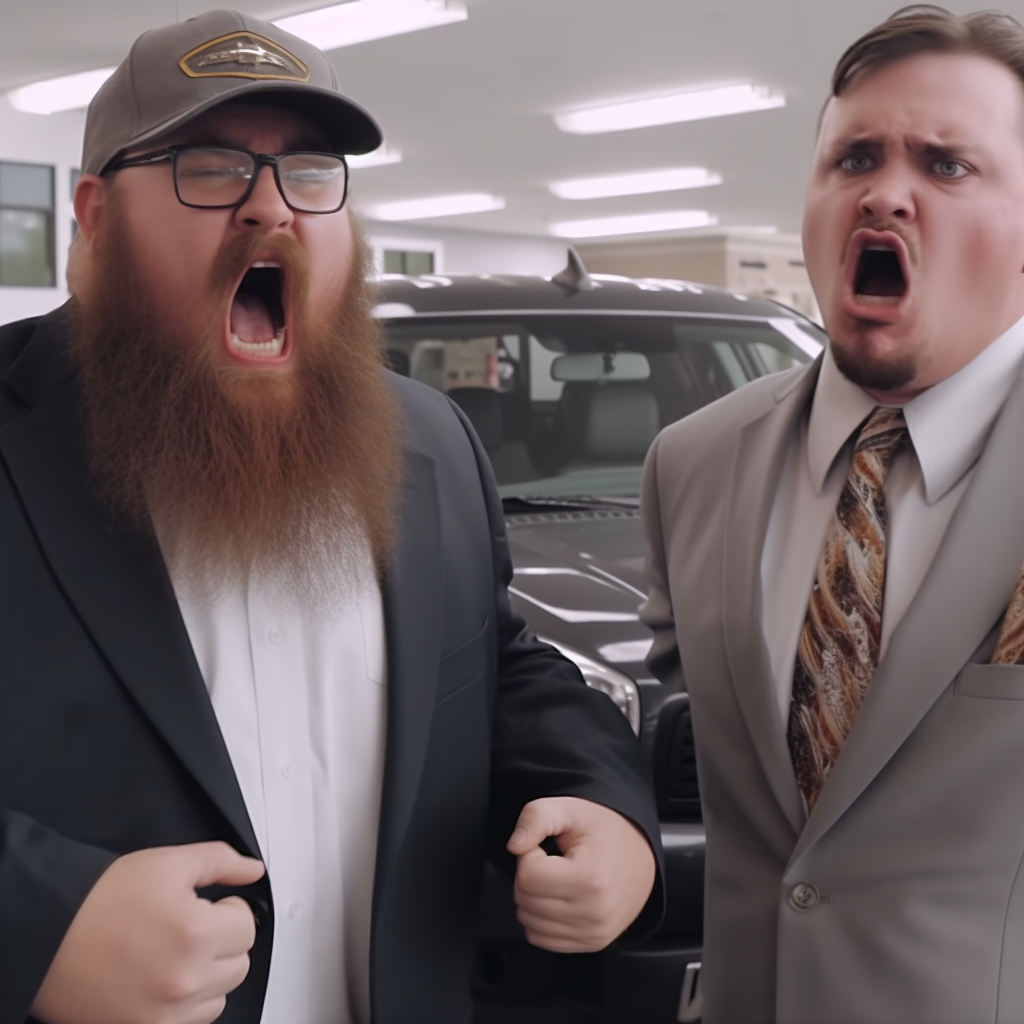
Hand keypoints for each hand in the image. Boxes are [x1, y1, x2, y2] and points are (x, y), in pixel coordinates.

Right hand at [31, 841, 264, 1023]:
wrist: (48, 933)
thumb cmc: (100, 900)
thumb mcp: (169, 863)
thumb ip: (221, 862)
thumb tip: (253, 871)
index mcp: (196, 934)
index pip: (248, 927)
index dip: (228, 911)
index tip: (210, 908)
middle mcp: (183, 979)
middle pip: (238, 964)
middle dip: (221, 942)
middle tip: (189, 928)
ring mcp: (164, 1015)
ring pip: (217, 997)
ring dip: (205, 976)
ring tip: (171, 954)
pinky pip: (189, 1023)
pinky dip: (182, 1005)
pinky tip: (160, 979)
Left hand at [507, 796, 655, 952]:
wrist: (641, 854)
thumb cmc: (606, 831)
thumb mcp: (569, 809)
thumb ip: (535, 818)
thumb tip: (514, 846)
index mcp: (590, 878)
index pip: (526, 876)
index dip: (529, 855)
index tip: (546, 848)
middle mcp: (595, 912)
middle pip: (526, 901)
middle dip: (530, 877)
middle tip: (554, 862)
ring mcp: (595, 932)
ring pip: (530, 923)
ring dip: (535, 899)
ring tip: (559, 879)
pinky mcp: (593, 943)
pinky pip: (542, 939)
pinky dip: (542, 919)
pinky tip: (560, 898)